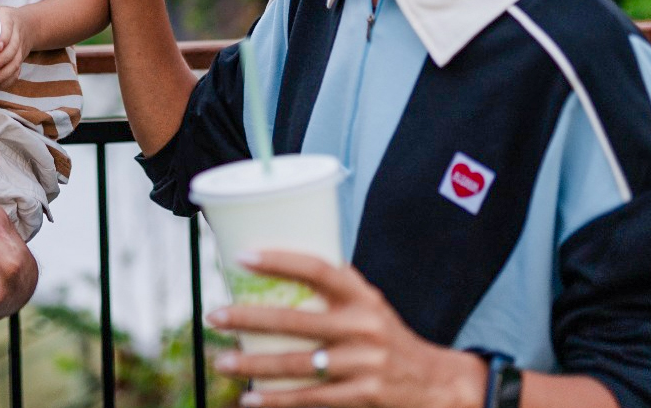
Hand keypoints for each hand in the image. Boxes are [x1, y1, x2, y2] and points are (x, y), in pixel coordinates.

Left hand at [0, 7, 29, 90]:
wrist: (26, 25)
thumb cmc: (1, 19)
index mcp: (8, 20)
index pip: (8, 29)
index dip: (4, 38)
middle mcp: (17, 35)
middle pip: (12, 50)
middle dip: (1, 60)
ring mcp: (20, 49)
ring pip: (15, 63)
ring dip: (3, 74)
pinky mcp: (20, 60)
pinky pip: (16, 72)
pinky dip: (7, 81)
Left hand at [208, 251, 486, 407]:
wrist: (435, 384)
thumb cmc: (388, 337)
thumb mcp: (370, 304)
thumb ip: (336, 288)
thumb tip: (282, 263)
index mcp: (362, 296)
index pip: (318, 269)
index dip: (279, 260)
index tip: (241, 257)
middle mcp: (363, 327)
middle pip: (295, 320)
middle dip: (248, 318)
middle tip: (215, 314)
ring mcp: (362, 364)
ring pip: (295, 364)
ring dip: (253, 364)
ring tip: (222, 360)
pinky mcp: (361, 396)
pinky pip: (309, 398)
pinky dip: (276, 400)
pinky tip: (250, 398)